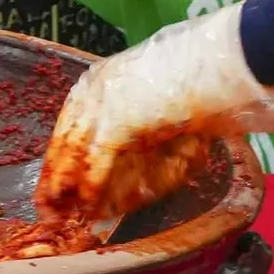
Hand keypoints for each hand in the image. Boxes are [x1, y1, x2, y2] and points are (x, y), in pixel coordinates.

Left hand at [38, 6, 273, 228]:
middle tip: (48, 209)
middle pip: (64, 139)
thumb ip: (139, 127)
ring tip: (62, 216)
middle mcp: (95, 86)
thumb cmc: (201, 75)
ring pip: (73, 152)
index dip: (60, 157)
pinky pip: (98, 161)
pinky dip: (92, 186)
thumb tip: (131, 158)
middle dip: (54, 177)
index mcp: (101, 77)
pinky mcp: (120, 119)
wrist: (225, 57)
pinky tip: (89, 205)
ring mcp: (105, 101)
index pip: (68, 123)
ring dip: (65, 188)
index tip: (52, 182)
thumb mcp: (157, 96)